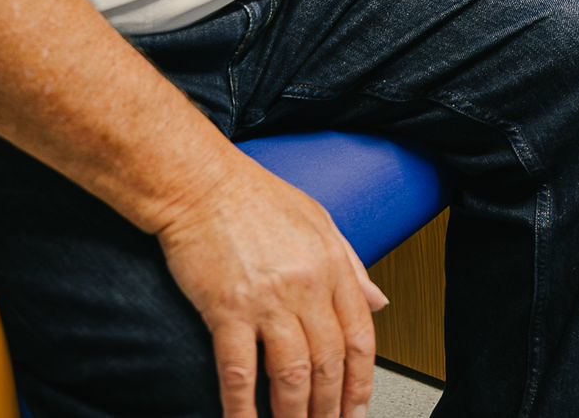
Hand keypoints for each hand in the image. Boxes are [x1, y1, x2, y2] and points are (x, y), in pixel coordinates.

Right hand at [155, 154, 388, 417]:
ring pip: (294, 374)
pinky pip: (239, 371)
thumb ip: (351, 264)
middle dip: (331, 409)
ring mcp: (268, 299)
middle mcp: (306, 285)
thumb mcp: (318, 220)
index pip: (360, 336)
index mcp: (331, 265)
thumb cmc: (253, 197)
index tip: (358, 409)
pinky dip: (243, 408)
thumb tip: (379, 300)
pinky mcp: (227, 309)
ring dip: (296, 416)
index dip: (362, 381)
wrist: (199, 183)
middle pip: (330, 362)